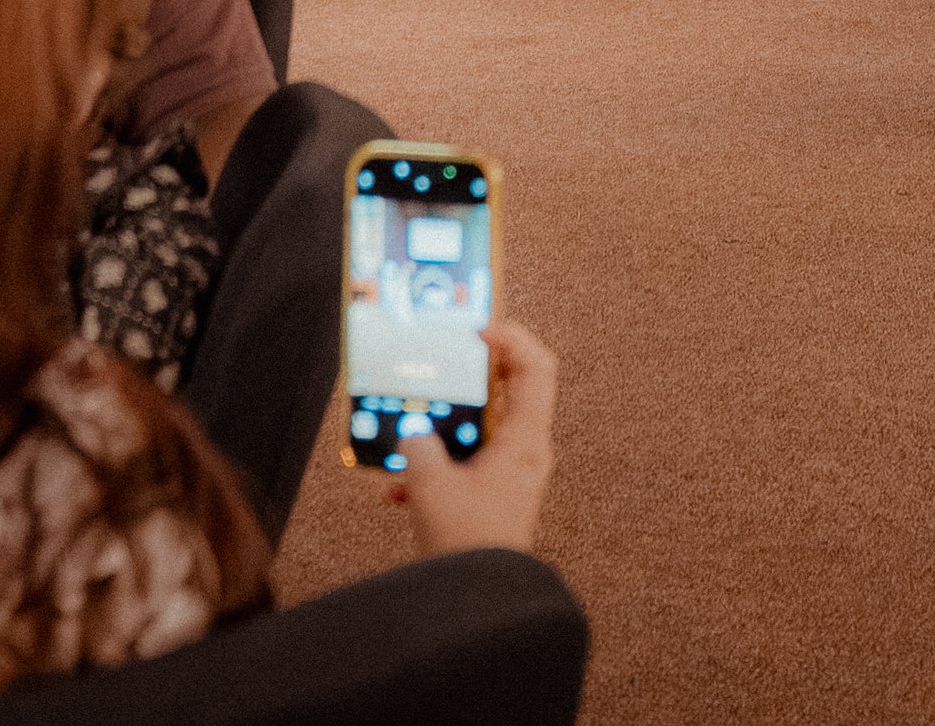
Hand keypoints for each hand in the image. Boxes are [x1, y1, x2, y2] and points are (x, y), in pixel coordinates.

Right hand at [391, 321, 559, 556]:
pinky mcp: (493, 498)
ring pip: (480, 430)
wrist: (476, 605)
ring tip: (408, 430)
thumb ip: (419, 446)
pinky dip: (436, 466)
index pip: (536, 366)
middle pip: (507, 393)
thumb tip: (413, 433)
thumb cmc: (470, 547)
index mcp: (525, 440)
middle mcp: (526, 453)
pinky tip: (399, 487)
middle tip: (441, 367)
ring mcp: (512, 476)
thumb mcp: (432, 486)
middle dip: (469, 379)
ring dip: (443, 428)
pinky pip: (466, 465)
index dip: (512, 337)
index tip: (478, 329)